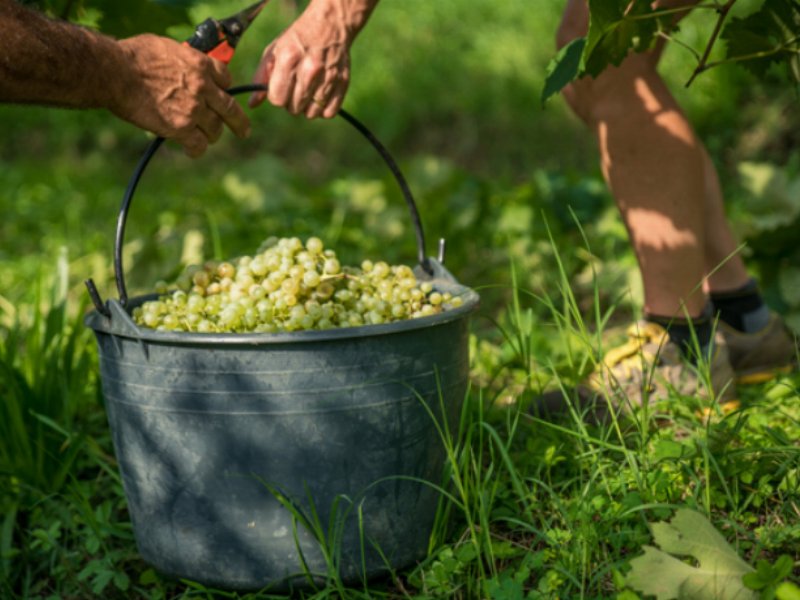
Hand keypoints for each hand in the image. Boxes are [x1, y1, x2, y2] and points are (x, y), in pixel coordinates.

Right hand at [113, 34, 250, 156]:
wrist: (115, 72)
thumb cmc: (134, 56)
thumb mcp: (167, 48)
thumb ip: (184, 60)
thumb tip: (184, 68)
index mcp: (201, 64)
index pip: (227, 79)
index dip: (224, 90)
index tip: (220, 96)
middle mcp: (203, 87)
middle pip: (230, 109)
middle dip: (239, 122)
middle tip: (243, 131)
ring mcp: (194, 109)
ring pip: (215, 129)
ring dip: (211, 135)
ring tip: (203, 138)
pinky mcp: (181, 128)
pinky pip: (198, 145)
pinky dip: (196, 150)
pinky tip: (192, 151)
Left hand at [249, 1, 359, 118]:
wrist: (330, 25)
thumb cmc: (297, 40)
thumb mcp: (275, 51)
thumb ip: (262, 77)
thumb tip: (252, 104)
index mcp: (289, 59)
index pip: (277, 99)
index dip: (277, 96)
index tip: (281, 87)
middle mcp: (309, 69)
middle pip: (294, 108)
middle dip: (291, 102)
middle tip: (295, 87)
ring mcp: (328, 77)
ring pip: (311, 113)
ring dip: (307, 107)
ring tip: (308, 91)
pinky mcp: (342, 83)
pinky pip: (328, 112)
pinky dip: (323, 109)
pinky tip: (320, 94)